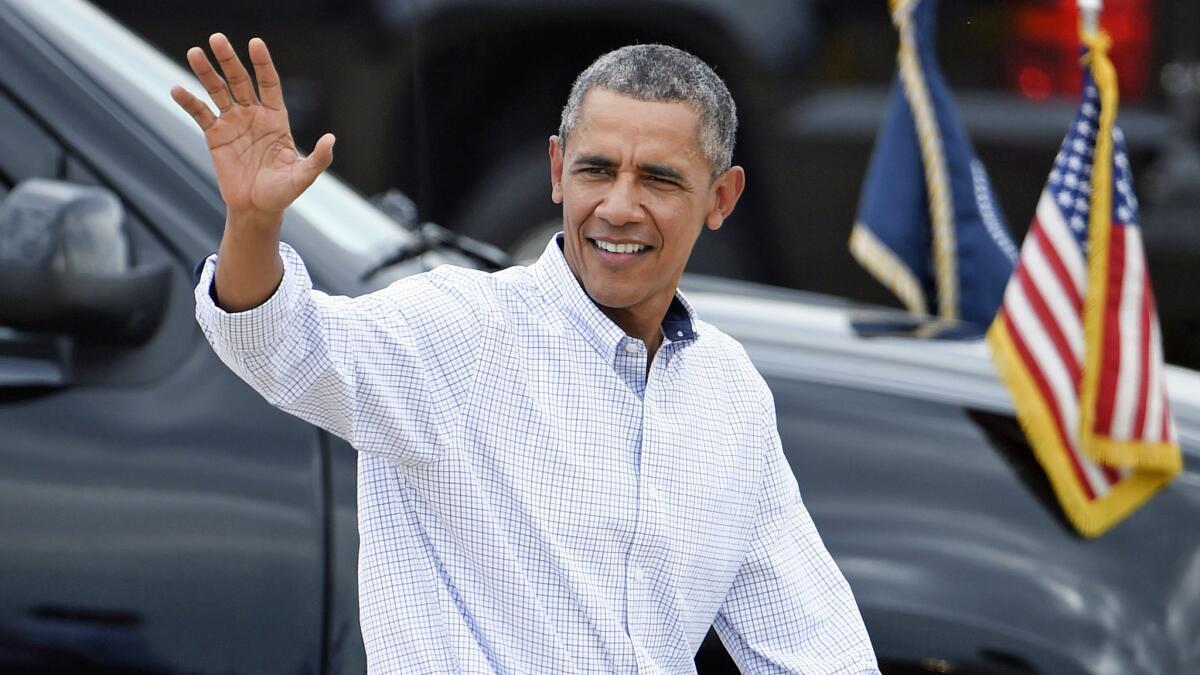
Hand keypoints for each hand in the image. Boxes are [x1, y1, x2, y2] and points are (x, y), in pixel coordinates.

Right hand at [170, 33, 333, 222]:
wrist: (257, 209)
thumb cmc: (283, 192)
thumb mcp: (303, 176)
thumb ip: (318, 159)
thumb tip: (331, 139)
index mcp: (276, 119)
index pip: (269, 84)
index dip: (263, 64)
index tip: (255, 44)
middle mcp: (253, 115)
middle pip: (240, 81)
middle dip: (230, 60)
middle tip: (218, 39)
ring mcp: (233, 123)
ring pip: (218, 91)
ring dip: (206, 72)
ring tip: (195, 52)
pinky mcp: (215, 136)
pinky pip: (201, 114)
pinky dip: (189, 101)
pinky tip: (177, 89)